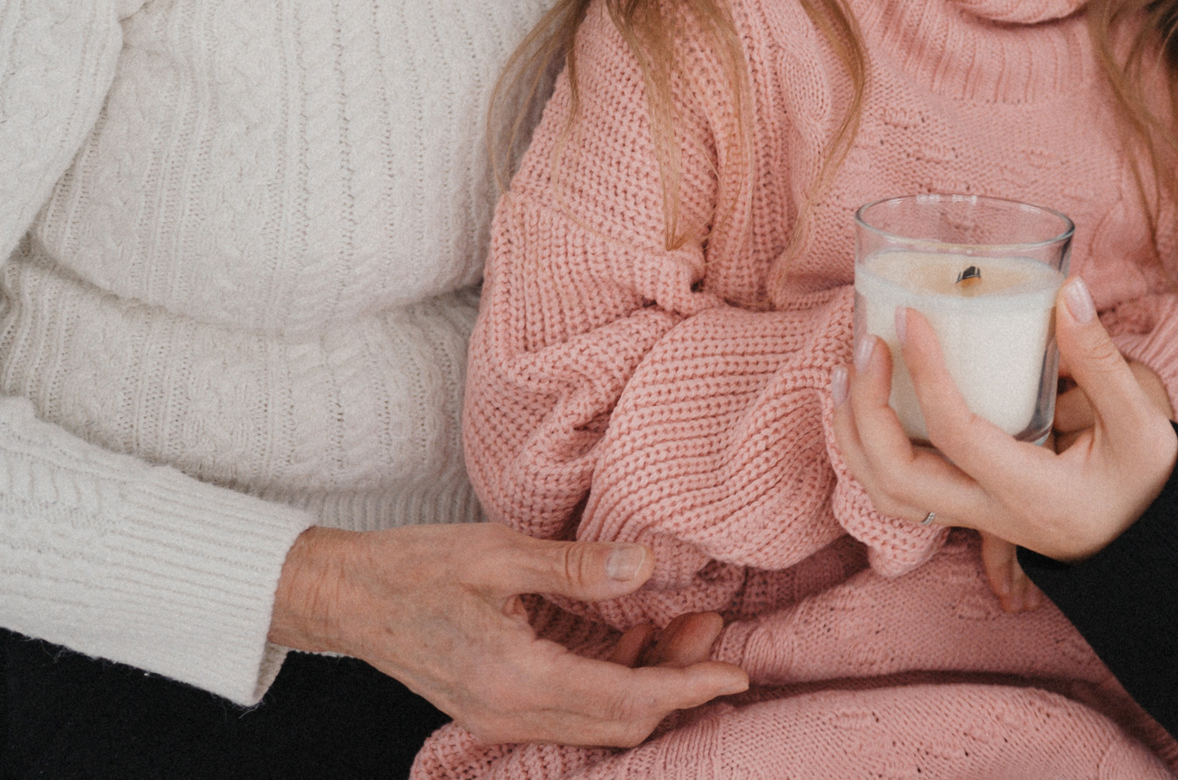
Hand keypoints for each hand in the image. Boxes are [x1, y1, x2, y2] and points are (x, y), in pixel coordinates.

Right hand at [270, 523, 749, 746]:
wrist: (345, 597)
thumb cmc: (414, 568)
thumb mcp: (499, 552)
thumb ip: (578, 566)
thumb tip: (649, 566)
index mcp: (517, 680)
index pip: (625, 700)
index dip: (687, 687)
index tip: (736, 671)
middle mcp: (512, 712)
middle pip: (620, 721)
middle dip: (678, 683)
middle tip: (715, 627)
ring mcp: (503, 714)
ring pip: (599, 719)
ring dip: (649, 681)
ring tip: (688, 622)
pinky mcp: (499, 703)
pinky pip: (573, 707)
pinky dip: (614, 679)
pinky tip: (635, 634)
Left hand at [830, 278, 1177, 569]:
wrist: (1150, 551)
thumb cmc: (1149, 489)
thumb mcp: (1141, 424)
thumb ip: (1102, 359)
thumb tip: (1069, 293)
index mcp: (1028, 491)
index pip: (956, 433)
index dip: (925, 372)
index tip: (910, 318)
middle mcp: (990, 512)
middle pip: (896, 477)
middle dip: (866, 410)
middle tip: (868, 345)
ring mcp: (975, 516)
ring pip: (887, 493)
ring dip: (854, 435)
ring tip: (848, 373)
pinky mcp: (972, 508)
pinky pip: (902, 488)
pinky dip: (871, 448)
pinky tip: (872, 405)